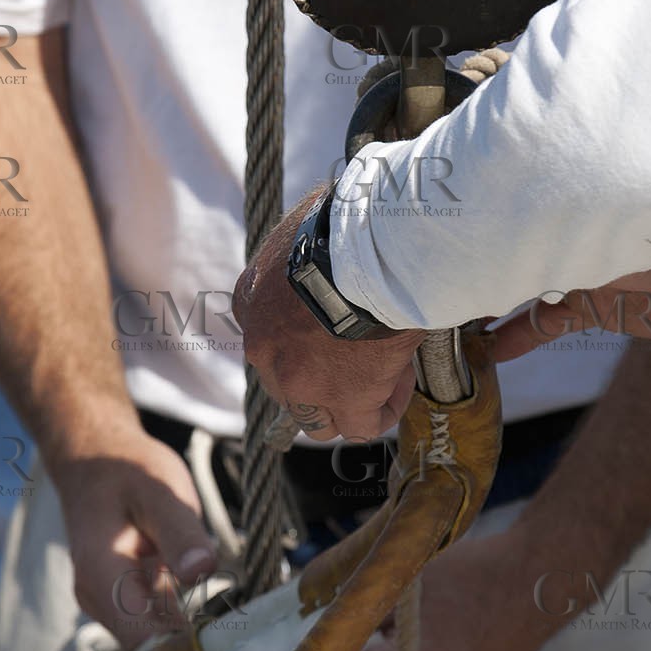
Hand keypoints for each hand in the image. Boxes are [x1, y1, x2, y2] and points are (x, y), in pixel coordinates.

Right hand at [46, 429, 217, 650]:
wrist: (95, 461)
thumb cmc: (128, 471)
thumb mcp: (159, 491)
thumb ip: (181, 532)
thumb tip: (201, 571)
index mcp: (102, 574)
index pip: (140, 640)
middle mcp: (100, 598)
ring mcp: (110, 602)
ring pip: (150, 644)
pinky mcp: (126, 599)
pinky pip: (154, 627)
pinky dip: (182, 634)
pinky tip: (220, 641)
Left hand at [234, 193, 424, 440]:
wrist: (368, 250)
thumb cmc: (344, 225)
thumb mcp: (305, 227)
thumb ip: (305, 247)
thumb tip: (331, 229)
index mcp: (250, 303)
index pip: (269, 341)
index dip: (305, 342)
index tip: (338, 330)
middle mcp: (264, 350)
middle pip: (290, 385)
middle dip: (325, 378)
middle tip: (366, 355)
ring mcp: (299, 382)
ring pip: (319, 419)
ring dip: (350, 402)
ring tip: (387, 374)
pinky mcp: (341, 400)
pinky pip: (361, 426)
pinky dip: (382, 411)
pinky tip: (401, 384)